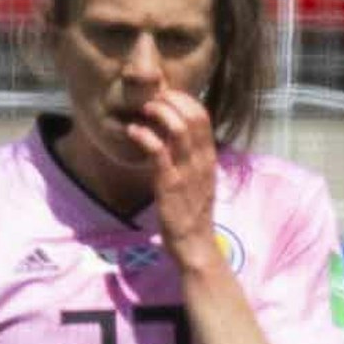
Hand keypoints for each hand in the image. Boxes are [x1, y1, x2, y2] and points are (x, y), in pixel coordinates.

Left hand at [132, 91, 222, 267]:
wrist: (196, 244)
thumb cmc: (192, 211)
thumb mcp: (199, 178)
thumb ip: (190, 156)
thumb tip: (175, 134)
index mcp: (209, 157)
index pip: (203, 115)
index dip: (182, 99)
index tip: (163, 98)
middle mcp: (202, 160)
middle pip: (193, 115)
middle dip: (169, 100)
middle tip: (150, 101)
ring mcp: (187, 171)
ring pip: (178, 128)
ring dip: (158, 112)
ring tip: (143, 111)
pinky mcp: (170, 184)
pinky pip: (158, 151)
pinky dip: (144, 135)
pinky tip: (133, 131)